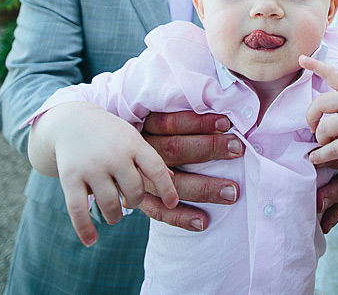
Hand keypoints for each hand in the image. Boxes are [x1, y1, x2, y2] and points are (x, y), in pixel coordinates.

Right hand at [29, 103, 178, 245]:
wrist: (71, 122)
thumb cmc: (110, 135)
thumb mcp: (131, 139)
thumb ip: (148, 160)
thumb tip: (174, 181)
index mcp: (133, 144)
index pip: (156, 169)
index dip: (167, 189)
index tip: (172, 204)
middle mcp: (113, 155)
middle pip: (134, 191)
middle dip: (134, 201)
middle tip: (128, 201)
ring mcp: (91, 166)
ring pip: (110, 204)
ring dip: (115, 216)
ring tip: (114, 215)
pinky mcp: (70, 177)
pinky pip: (78, 209)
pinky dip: (85, 229)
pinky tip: (91, 241)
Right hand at [139, 111, 243, 230]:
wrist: (99, 148)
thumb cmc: (136, 132)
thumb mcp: (145, 116)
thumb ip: (173, 118)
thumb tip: (218, 116)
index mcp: (143, 126)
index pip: (171, 122)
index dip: (198, 123)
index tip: (226, 122)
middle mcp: (140, 152)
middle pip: (175, 149)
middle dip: (209, 148)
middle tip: (238, 149)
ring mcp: (136, 177)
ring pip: (171, 182)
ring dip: (203, 187)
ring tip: (231, 192)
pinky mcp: (135, 200)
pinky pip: (157, 211)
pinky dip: (180, 218)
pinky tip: (203, 222)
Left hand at [303, 56, 337, 168]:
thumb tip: (318, 112)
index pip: (335, 75)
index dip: (316, 65)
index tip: (301, 59)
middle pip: (321, 102)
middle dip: (311, 116)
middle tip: (313, 127)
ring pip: (325, 127)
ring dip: (320, 138)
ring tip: (324, 143)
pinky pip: (332, 148)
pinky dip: (320, 155)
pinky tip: (315, 158)